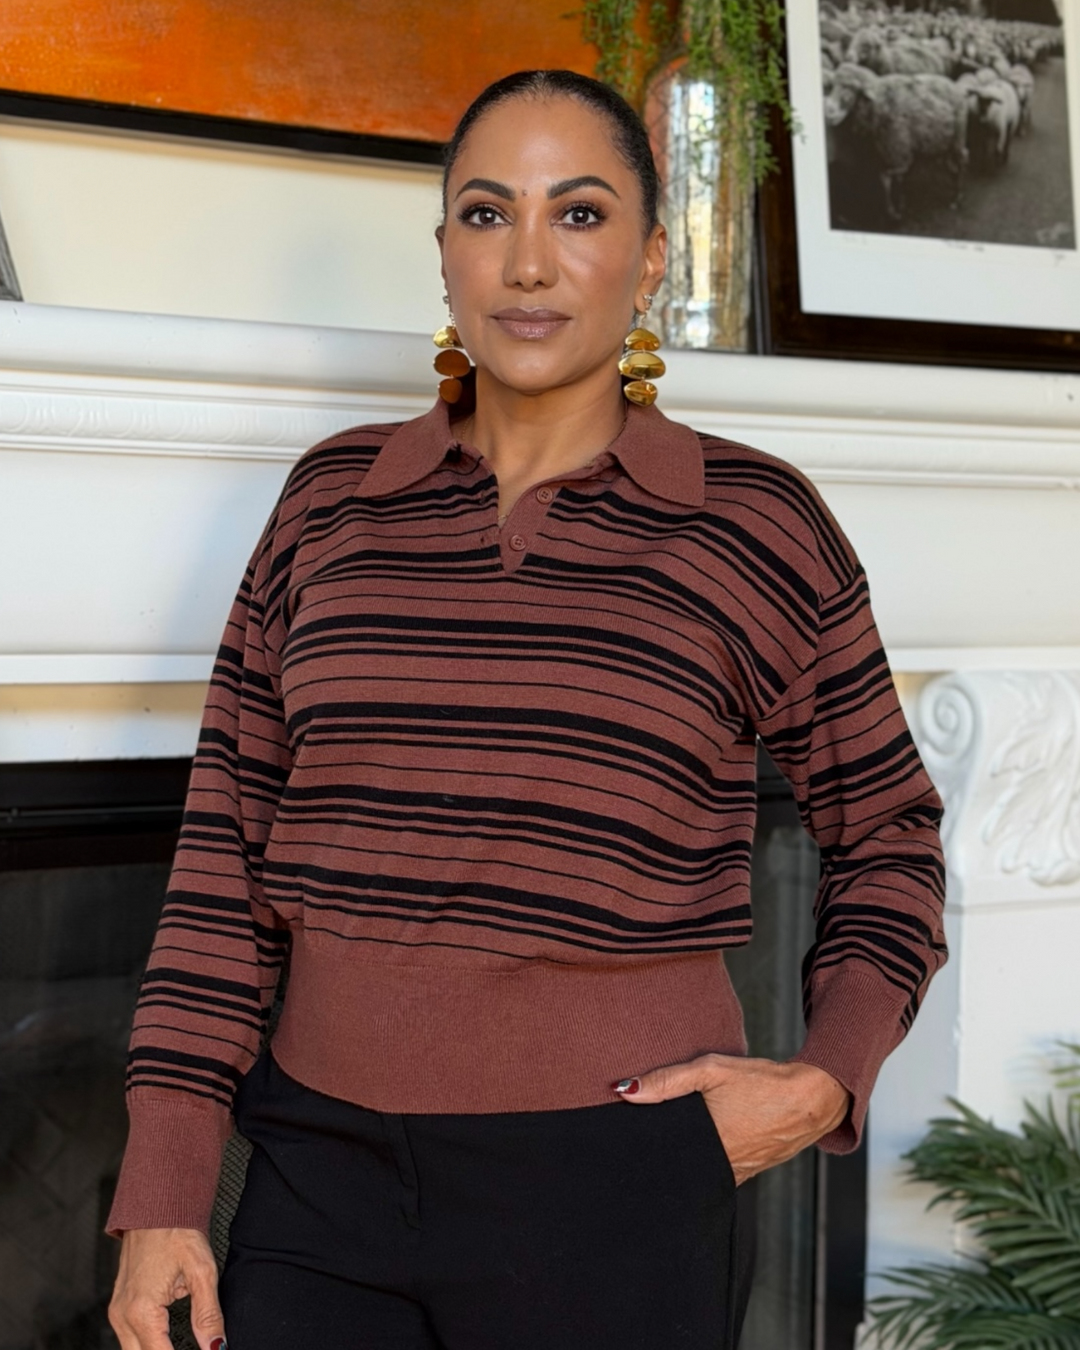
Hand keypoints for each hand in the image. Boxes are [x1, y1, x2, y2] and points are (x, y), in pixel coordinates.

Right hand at [109, 1227, 224, 1349]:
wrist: (156, 1206)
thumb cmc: (176, 1231)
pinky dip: (147, 1346)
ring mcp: (118, 1311)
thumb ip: (208, 1315)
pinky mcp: (119, 1306)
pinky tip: (166, 1344)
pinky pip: (129, 1340)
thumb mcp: (202, 1272)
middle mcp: (123, 1316)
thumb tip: (216, 1347)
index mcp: (141, 1311)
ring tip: (182, 1346)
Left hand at [614, 1053, 850, 1184]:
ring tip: (678, 1140)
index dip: (646, 1153)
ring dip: (688, 1159)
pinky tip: (705, 1144)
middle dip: (665, 1157)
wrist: (812, 1099)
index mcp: (708, 1147)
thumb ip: (667, 1080)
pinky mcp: (749, 1172)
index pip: (664, 1160)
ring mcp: (737, 1174)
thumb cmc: (763, 1082)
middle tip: (649, 1141)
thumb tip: (625, 1090)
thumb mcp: (712, 1070)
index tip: (630, 1145)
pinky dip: (709, 1160)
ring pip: (700, 1171)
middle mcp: (721, 1168)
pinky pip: (719, 1172)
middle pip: (680, 1168)